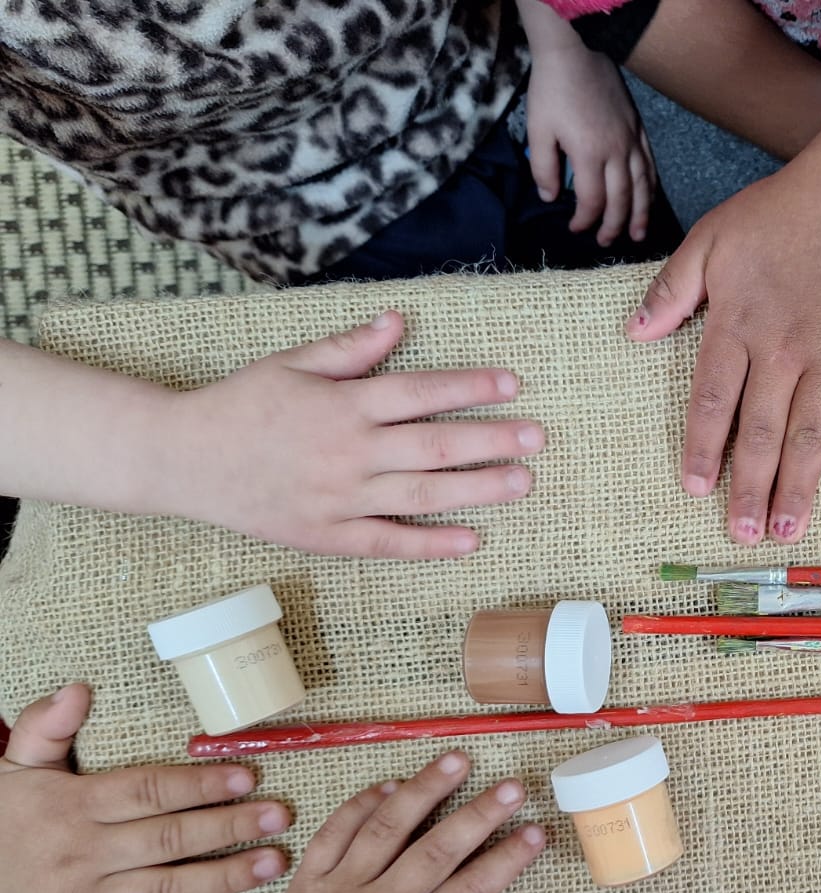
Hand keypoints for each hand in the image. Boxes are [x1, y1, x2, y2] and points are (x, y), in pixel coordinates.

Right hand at [0, 683, 288, 892]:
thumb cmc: (5, 819)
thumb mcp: (16, 767)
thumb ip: (47, 727)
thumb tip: (78, 690)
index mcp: (74, 806)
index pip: (146, 791)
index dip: (198, 783)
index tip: (246, 776)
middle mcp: (82, 854)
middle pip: (167, 838)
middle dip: (228, 826)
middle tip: (279, 816)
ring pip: (164, 888)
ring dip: (223, 878)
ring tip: (272, 864)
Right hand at [164, 312, 543, 558]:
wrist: (184, 459)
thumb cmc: (242, 405)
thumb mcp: (292, 364)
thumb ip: (351, 349)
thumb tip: (400, 321)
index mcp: (343, 405)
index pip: (420, 393)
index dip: (468, 388)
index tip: (512, 385)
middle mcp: (349, 452)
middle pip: (434, 446)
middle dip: (491, 441)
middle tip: (536, 438)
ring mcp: (341, 497)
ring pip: (422, 494)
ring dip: (478, 490)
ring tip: (523, 482)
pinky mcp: (329, 534)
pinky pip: (389, 541)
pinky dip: (431, 543)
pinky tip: (471, 540)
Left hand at [224, 751, 544, 892]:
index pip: (472, 890)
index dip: (508, 858)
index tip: (537, 832)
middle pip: (437, 849)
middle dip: (480, 813)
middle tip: (514, 787)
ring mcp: (339, 890)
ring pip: (387, 827)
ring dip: (424, 789)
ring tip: (457, 759)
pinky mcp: (306, 881)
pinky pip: (336, 831)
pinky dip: (362, 803)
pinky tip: (392, 784)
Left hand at [525, 43, 655, 244]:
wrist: (576, 50)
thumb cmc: (552, 89)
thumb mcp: (538, 130)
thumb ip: (543, 167)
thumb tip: (551, 197)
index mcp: (589, 154)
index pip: (592, 201)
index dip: (584, 220)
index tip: (575, 228)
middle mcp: (616, 152)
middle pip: (621, 200)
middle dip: (614, 226)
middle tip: (606, 242)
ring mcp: (631, 140)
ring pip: (642, 186)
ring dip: (641, 214)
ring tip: (638, 235)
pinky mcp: (638, 128)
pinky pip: (650, 164)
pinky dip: (651, 186)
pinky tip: (649, 198)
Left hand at [627, 169, 820, 544]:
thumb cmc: (776, 216)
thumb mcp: (708, 240)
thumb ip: (671, 290)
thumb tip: (635, 332)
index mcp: (737, 325)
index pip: (714, 401)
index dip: (705, 449)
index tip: (697, 489)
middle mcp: (784, 348)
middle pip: (764, 430)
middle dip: (753, 487)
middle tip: (745, 532)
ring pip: (813, 430)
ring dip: (801, 484)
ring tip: (790, 528)